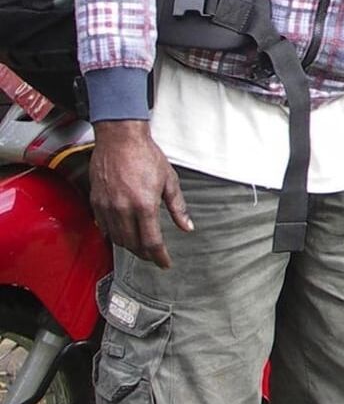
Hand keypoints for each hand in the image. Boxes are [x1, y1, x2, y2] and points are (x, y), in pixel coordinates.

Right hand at [90, 120, 190, 267]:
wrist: (120, 140)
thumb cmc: (146, 156)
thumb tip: (187, 227)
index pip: (151, 242)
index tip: (165, 263)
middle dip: (145, 254)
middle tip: (155, 256)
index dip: (159, 257)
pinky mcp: (96, 202)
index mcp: (144, 205)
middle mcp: (123, 209)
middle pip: (133, 244)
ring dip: (130, 247)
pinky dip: (114, 235)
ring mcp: (107, 206)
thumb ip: (177, 207)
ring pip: (117, 238)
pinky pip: (104, 227)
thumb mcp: (169, 181)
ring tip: (141, 248)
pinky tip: (123, 234)